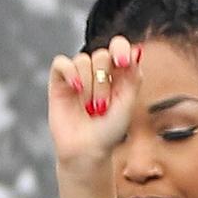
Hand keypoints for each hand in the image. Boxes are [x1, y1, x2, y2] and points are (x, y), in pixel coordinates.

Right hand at [48, 34, 141, 167]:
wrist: (87, 151)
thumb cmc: (109, 132)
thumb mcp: (126, 105)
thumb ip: (132, 78)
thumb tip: (137, 51)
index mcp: (117, 74)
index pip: (119, 47)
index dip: (120, 48)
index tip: (123, 62)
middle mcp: (98, 72)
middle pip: (101, 56)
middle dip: (104, 83)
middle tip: (102, 106)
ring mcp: (78, 75)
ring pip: (83, 61)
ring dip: (89, 87)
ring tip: (90, 108)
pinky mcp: (59, 81)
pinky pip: (62, 63)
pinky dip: (70, 73)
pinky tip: (76, 89)